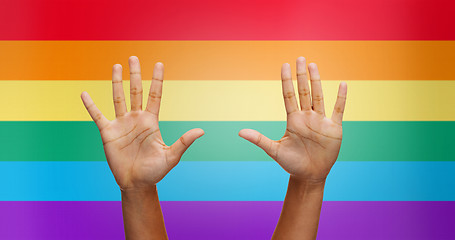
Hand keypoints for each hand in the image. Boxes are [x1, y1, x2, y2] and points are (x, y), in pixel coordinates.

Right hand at [81, 56, 203, 190]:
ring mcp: (121, 124)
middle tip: (133, 57)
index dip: (157, 80)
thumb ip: (184, 142)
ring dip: (116, 82)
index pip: (154, 95)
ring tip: (116, 66)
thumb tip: (201, 131)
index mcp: (151, 121)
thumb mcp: (171, 156)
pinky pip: (97, 116)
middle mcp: (136, 119)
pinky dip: (91, 105)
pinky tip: (84, 93)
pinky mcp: (108, 133)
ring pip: (118, 98)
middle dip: (135, 74)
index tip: (159, 64)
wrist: (136, 184)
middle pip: (136, 91)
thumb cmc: (155, 171)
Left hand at [239, 57, 346, 182]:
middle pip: (304, 91)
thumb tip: (240, 132)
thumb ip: (259, 139)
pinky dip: (341, 98)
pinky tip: (342, 84)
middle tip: (300, 58)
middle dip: (301, 75)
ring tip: (313, 65)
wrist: (309, 176)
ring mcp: (320, 121)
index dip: (287, 81)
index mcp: (293, 120)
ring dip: (317, 81)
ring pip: (318, 96)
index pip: (288, 96)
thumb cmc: (291, 163)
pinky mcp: (334, 129)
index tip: (285, 65)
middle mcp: (307, 117)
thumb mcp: (274, 150)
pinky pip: (338, 110)